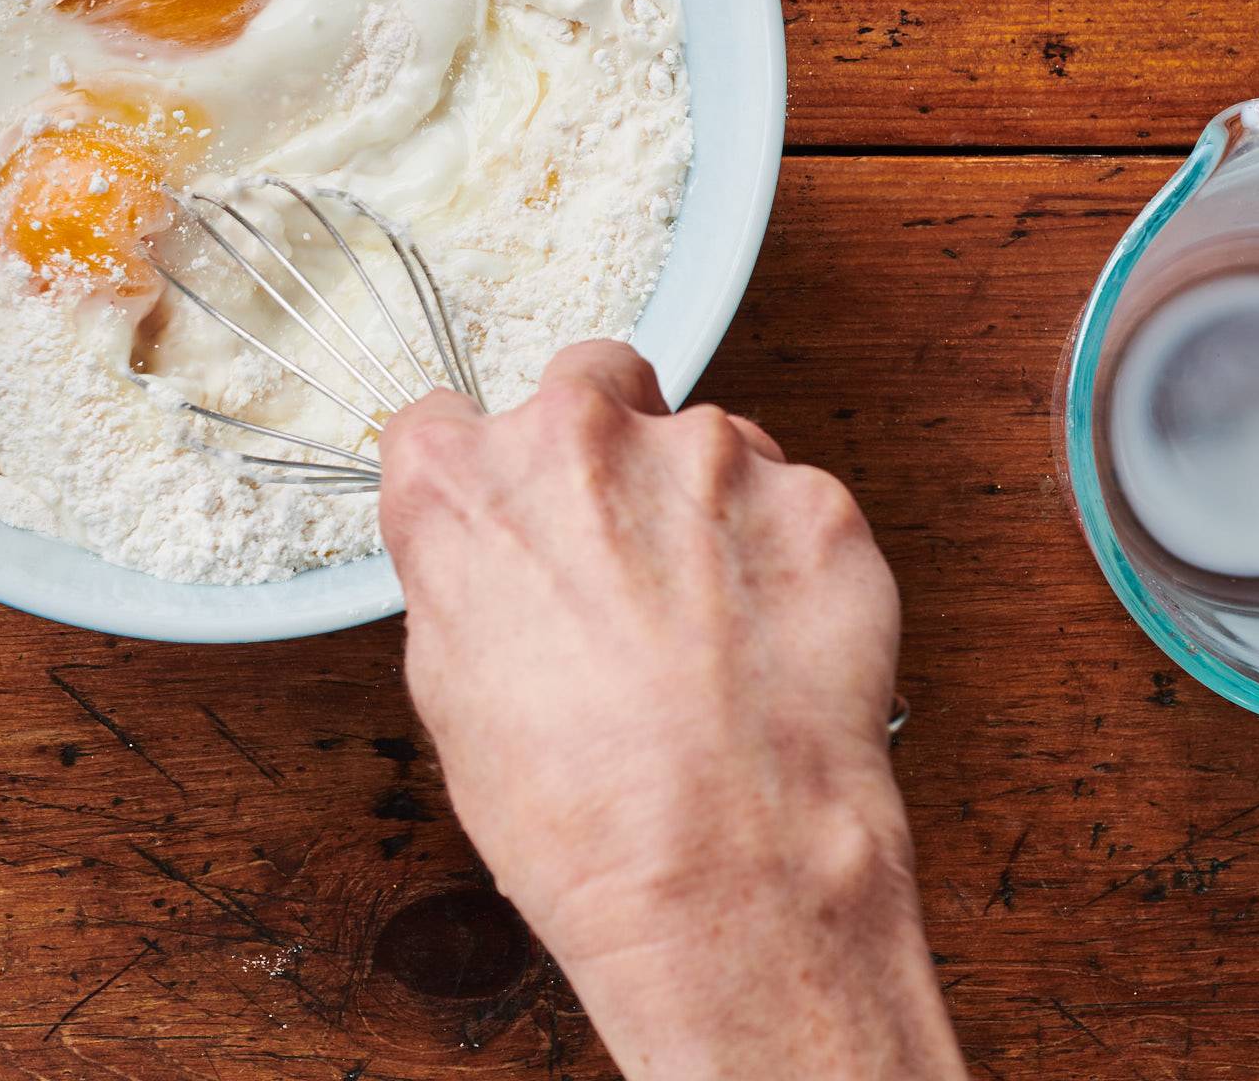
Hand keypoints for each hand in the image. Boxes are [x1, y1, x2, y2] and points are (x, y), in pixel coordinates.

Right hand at [381, 342, 962, 1080]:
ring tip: (714, 634)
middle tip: (626, 555)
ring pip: (706, 444)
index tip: (510, 516)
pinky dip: (787, 560)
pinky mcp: (815, 499)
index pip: (443, 422)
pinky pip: (795, 503)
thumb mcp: (452, 695)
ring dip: (706, 508)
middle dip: (603, 446)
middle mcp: (579, 440)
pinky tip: (774, 649)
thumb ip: (468, 578)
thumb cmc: (580, 816)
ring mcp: (709, 458)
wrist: (725, 876)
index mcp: (463, 487)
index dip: (480, 476)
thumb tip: (496, 558)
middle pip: (587, 382)